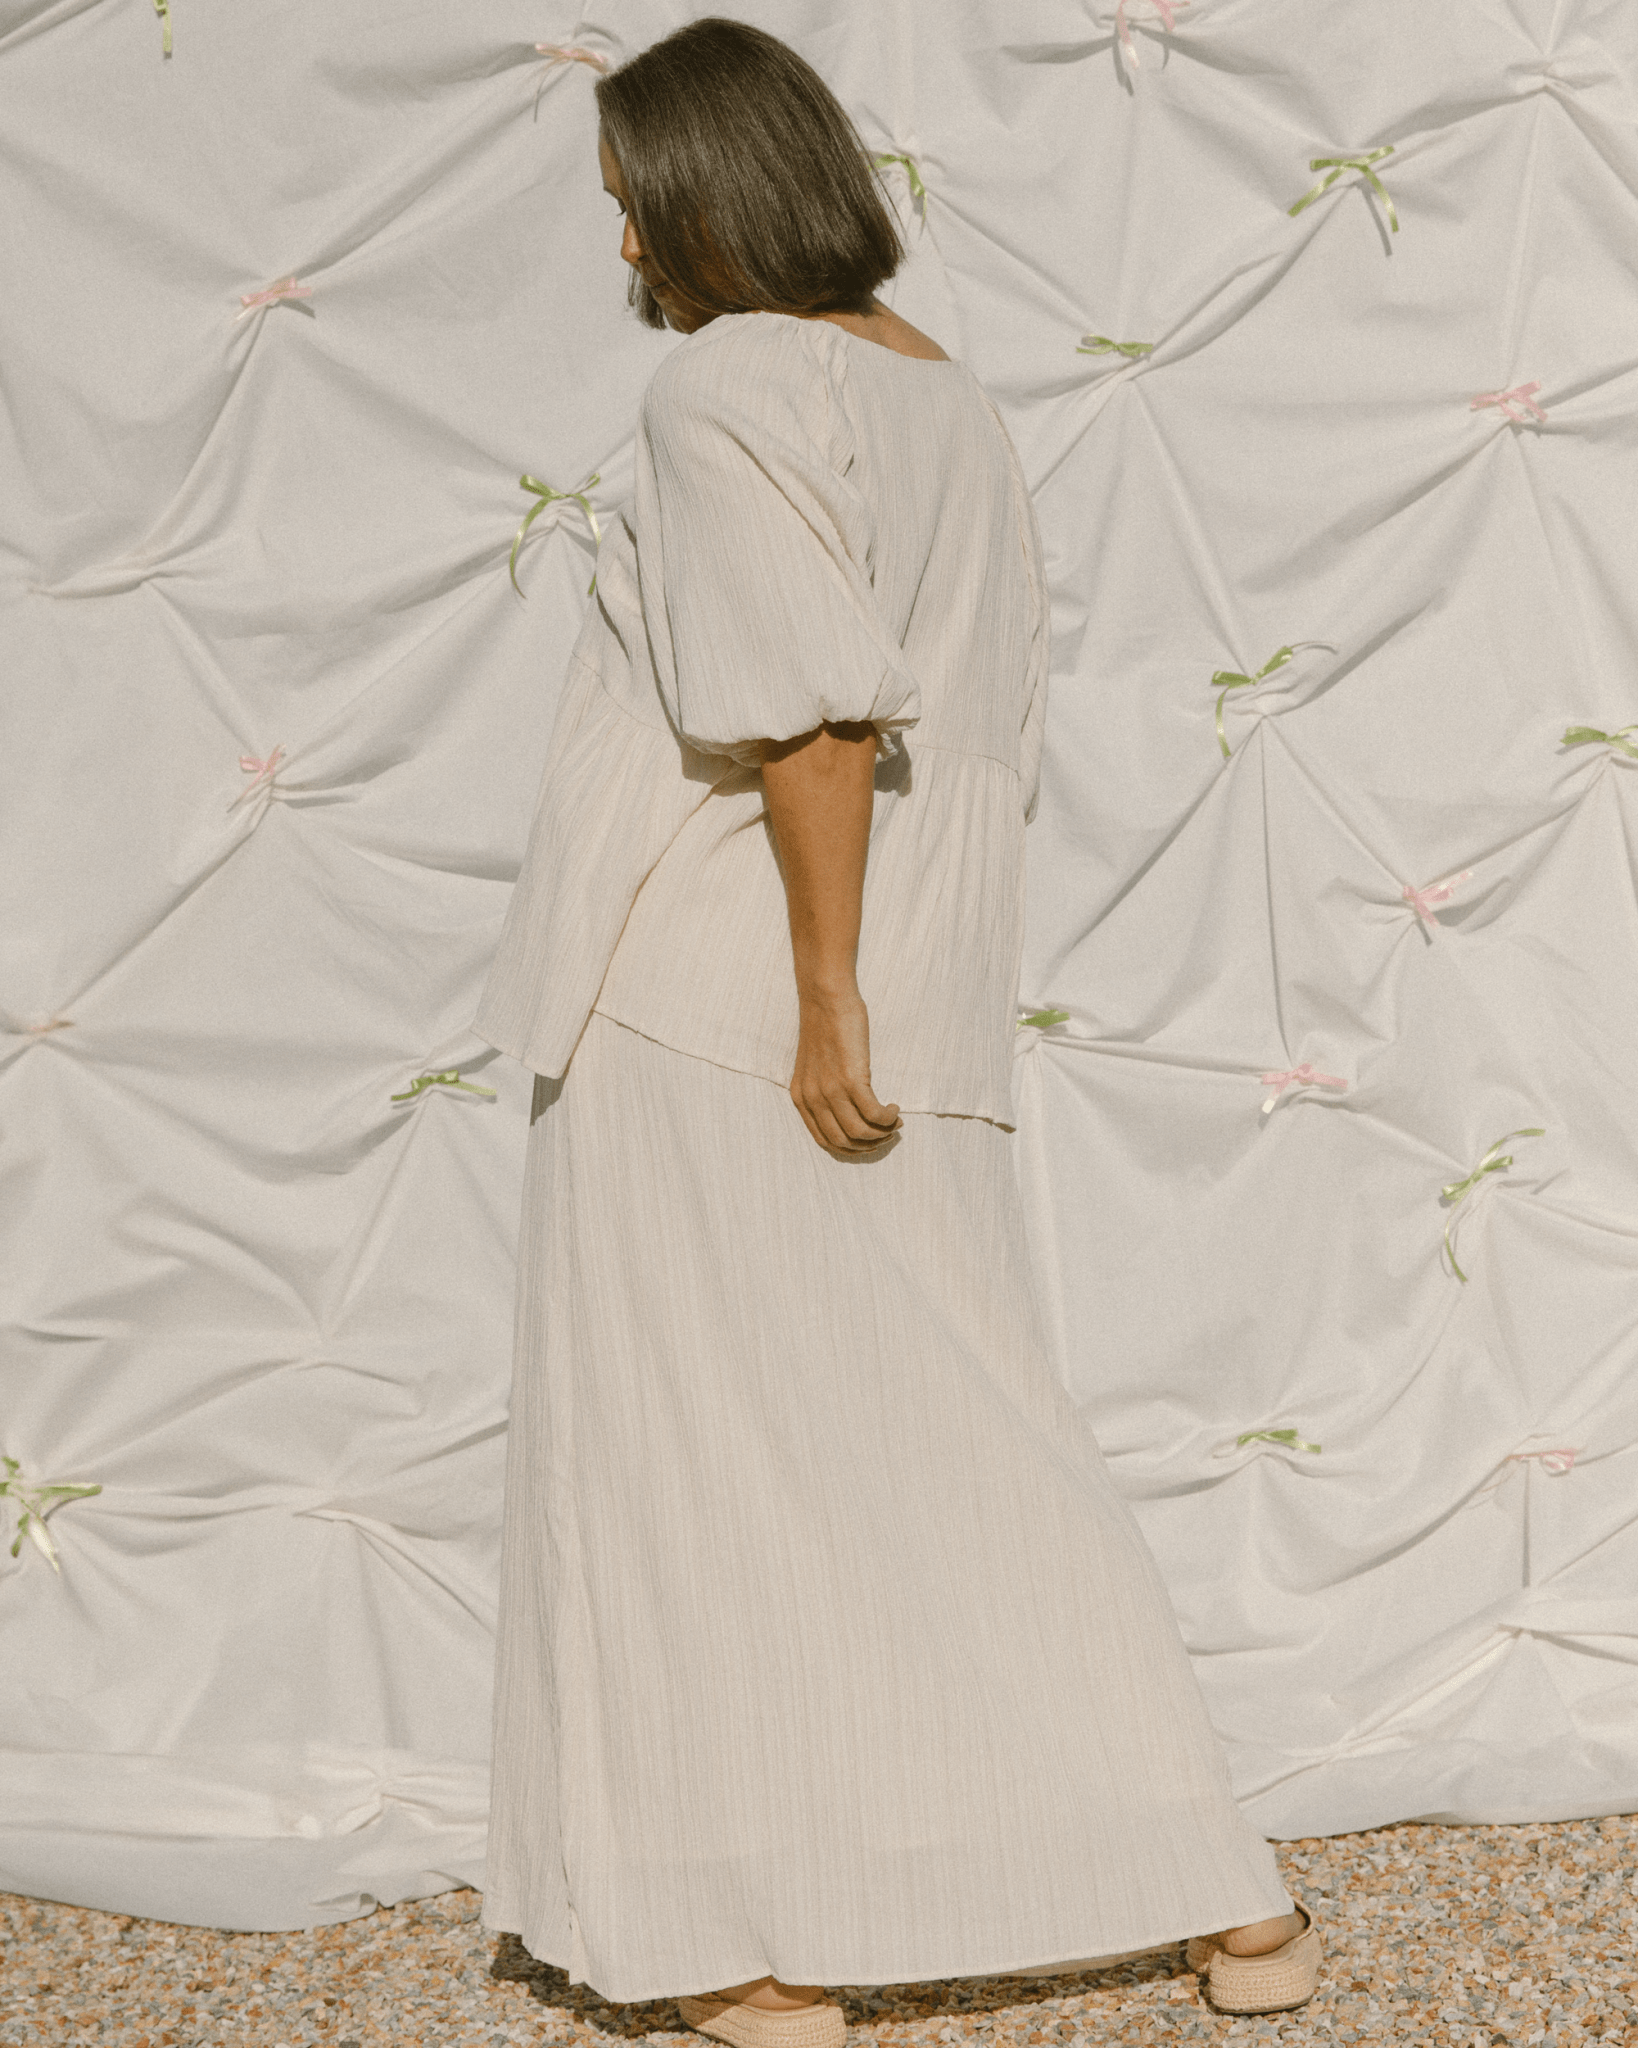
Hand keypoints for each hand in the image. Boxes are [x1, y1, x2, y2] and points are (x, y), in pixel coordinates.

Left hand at [789, 987, 901, 1154]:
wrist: (825, 998)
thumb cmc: (824, 1026)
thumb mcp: (814, 1066)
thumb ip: (822, 1090)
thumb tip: (847, 1111)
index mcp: (801, 1098)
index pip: (825, 1140)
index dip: (851, 1147)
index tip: (869, 1141)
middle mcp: (813, 1099)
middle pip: (844, 1142)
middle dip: (869, 1145)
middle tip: (887, 1134)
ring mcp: (831, 1091)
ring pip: (861, 1133)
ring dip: (883, 1133)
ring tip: (894, 1121)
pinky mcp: (852, 1079)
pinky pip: (875, 1114)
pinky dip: (888, 1117)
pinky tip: (895, 1107)